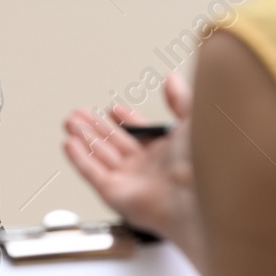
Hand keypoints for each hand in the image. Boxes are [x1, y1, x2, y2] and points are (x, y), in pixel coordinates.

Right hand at [61, 71, 205, 269]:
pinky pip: (92, 174)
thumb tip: (172, 80)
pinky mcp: (116, 194)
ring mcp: (131, 181)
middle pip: (115, 144)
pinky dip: (79, 159)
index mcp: (169, 151)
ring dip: (84, 139)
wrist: (200, 195)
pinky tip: (69, 144)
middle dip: (96, 127)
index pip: (141, 134)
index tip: (114, 109)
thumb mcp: (197, 119)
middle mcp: (148, 168)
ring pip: (100, 156)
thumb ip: (181, 99)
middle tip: (79, 114)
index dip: (127, 120)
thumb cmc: (207, 163)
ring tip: (70, 123)